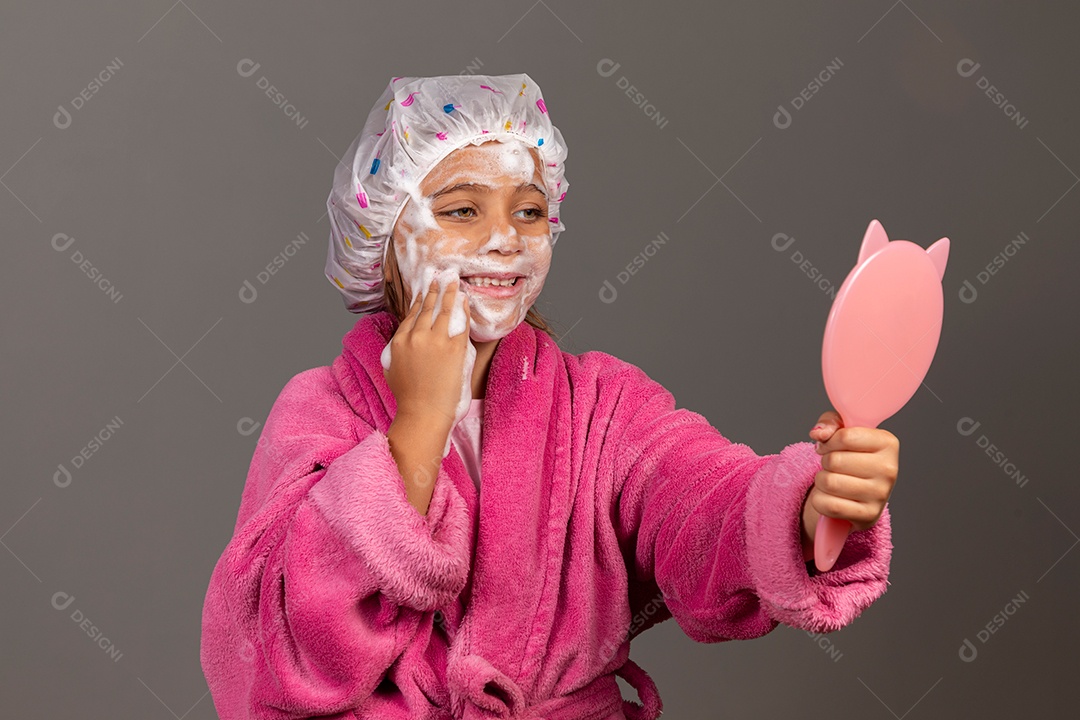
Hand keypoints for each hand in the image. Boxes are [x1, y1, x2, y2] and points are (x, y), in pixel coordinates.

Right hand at [383, 277, 471, 432]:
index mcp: (398, 342)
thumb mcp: (392, 371)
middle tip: (437, 278)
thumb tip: (403, 345)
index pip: (410, 316)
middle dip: (432, 291)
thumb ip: (396, 354)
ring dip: (448, 293)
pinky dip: (462, 309)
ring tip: (452, 282)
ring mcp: (435, 341)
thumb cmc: (408, 399)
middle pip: (425, 308)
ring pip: (443, 310)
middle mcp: (415, 337)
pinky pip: (460, 323)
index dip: (418, 303)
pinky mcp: (453, 348)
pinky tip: (464, 300)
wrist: (423, 414)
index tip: (422, 293)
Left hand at [801, 410, 899, 558]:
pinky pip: (828, 505)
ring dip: (821, 481)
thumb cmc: (851, 457)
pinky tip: (831, 498)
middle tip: (833, 466)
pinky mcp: (868, 516)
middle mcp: (889, 469)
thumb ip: (829, 423)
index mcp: (888, 443)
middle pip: (834, 460)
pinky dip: (820, 501)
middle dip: (825, 462)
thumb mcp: (841, 431)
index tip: (830, 445)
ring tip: (832, 480)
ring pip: (828, 483)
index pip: (845, 437)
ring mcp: (881, 495)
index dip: (829, 441)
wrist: (858, 494)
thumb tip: (819, 434)